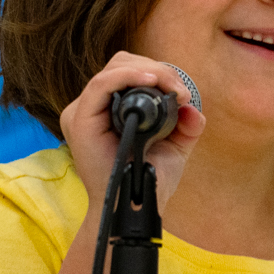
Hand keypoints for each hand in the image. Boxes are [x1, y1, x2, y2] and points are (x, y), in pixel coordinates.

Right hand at [58, 50, 205, 215]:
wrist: (135, 210)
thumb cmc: (149, 181)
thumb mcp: (174, 148)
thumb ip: (186, 126)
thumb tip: (193, 109)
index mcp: (110, 110)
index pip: (130, 72)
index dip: (159, 73)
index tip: (184, 93)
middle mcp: (94, 108)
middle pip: (122, 64)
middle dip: (157, 70)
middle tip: (181, 92)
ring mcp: (83, 112)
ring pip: (114, 68)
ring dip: (149, 72)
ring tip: (173, 89)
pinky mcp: (80, 120)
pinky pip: (101, 84)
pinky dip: (128, 76)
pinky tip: (152, 81)